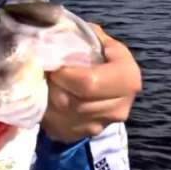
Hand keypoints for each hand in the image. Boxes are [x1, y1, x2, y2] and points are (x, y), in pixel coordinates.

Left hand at [42, 23, 141, 142]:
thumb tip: (56, 34)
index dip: (64, 75)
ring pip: (60, 114)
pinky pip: (56, 126)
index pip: (87, 83)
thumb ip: (83, 37)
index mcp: (127, 78)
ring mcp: (101, 125)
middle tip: (44, 75)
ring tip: (45, 85)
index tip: (54, 66)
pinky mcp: (83, 135)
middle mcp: (119, 107)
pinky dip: (46, 112)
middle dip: (51, 86)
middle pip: (70, 101)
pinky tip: (47, 99)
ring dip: (46, 98)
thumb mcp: (98, 43)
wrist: (105, 89)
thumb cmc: (100, 59)